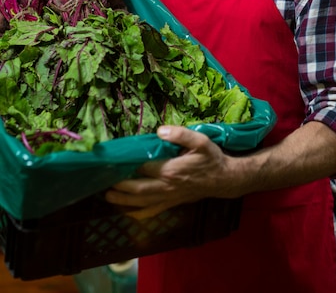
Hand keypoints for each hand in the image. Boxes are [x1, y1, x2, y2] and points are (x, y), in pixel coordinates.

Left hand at [105, 125, 236, 218]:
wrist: (224, 179)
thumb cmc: (211, 158)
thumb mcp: (201, 141)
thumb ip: (181, 134)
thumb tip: (159, 130)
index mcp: (171, 170)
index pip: (143, 167)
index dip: (126, 164)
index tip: (112, 160)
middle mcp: (166, 186)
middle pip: (136, 189)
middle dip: (118, 186)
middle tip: (102, 180)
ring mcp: (168, 198)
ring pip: (140, 202)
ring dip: (122, 201)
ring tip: (107, 196)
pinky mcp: (171, 203)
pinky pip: (151, 211)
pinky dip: (137, 213)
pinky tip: (127, 211)